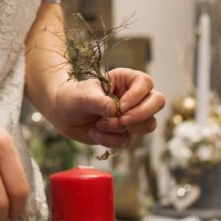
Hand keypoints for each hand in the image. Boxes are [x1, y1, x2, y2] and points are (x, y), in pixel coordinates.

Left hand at [48, 67, 164, 149]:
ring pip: (147, 124)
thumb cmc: (72, 98)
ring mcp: (132, 115)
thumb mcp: (82, 96)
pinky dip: (110, 140)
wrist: (62, 114)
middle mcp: (133, 96)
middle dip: (139, 115)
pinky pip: (128, 140)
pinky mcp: (126, 132)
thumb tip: (115, 111)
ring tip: (99, 125)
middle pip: (157, 103)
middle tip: (119, 120)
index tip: (119, 107)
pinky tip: (94, 132)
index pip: (146, 83)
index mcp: (125, 79)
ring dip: (122, 129)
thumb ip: (99, 102)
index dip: (136, 97)